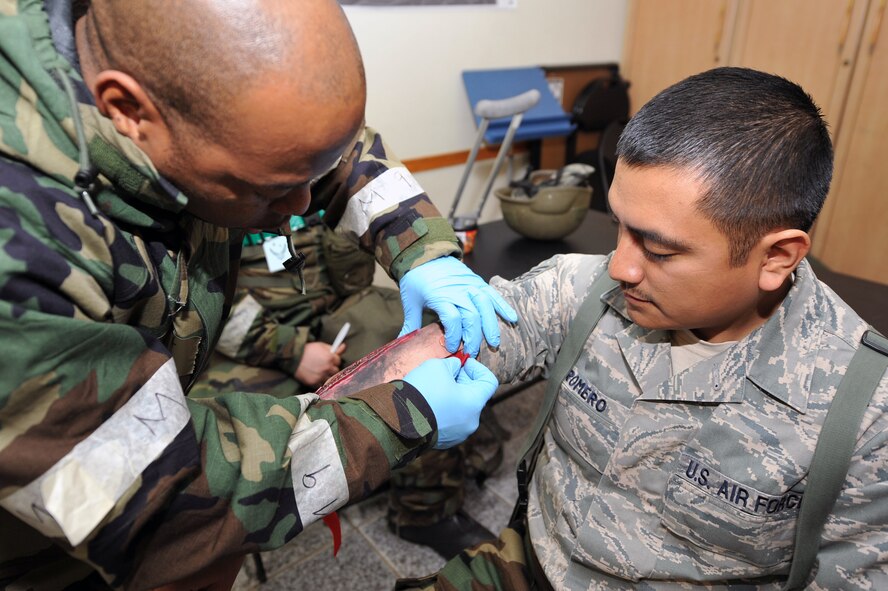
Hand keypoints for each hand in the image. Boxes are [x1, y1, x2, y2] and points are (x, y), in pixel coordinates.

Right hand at [295, 342, 345, 387]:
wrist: (292, 357)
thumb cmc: (307, 350)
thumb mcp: (321, 346)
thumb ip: (334, 348)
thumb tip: (344, 346)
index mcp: (330, 358)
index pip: (339, 361)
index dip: (334, 360)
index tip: (330, 360)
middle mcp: (327, 368)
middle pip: (336, 371)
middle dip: (332, 369)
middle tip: (325, 366)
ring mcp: (321, 376)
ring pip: (330, 379)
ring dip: (327, 376)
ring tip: (321, 372)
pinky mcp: (314, 383)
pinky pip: (322, 385)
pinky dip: (320, 382)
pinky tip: (316, 377)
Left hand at [398, 257, 517, 355]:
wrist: (424, 254)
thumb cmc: (416, 279)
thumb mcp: (410, 301)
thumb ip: (411, 323)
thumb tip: (403, 342)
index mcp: (441, 296)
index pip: (452, 320)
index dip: (453, 336)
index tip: (450, 347)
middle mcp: (458, 291)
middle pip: (472, 316)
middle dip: (474, 337)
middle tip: (472, 352)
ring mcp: (470, 285)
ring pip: (486, 306)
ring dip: (491, 326)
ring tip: (494, 342)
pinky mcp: (478, 281)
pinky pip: (494, 294)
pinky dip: (504, 306)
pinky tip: (512, 318)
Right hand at [403, 357, 498, 448]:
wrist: (397, 420)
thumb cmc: (421, 391)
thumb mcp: (438, 366)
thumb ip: (452, 364)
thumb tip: (455, 367)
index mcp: (475, 403)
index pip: (490, 382)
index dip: (478, 368)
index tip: (462, 363)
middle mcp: (471, 422)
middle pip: (474, 395)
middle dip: (461, 381)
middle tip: (444, 373)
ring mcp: (457, 434)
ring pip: (460, 409)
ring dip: (451, 396)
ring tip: (432, 388)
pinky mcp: (443, 442)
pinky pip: (448, 421)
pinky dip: (442, 410)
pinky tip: (427, 403)